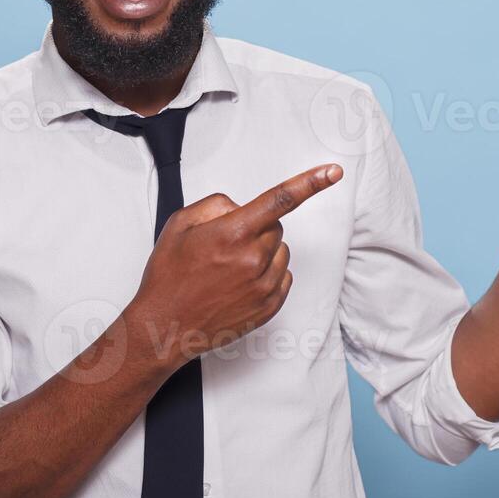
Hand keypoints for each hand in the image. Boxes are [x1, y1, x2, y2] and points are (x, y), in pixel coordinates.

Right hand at [124, 164, 343, 366]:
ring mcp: (263, 286)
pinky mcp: (269, 306)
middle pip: (276, 227)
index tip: (333, 172)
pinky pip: (283, 277)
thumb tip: (240, 207)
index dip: (310, 183)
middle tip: (226, 245)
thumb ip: (215, 205)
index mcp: (232, 233)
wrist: (165, 325)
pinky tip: (239, 284)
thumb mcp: (180, 225)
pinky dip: (267, 275)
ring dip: (263, 253)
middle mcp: (253, 259)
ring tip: (229, 269)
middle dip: (257, 229)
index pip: (280, 200)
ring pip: (281, 252)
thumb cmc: (169, 277)